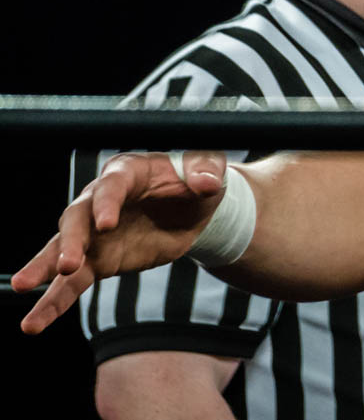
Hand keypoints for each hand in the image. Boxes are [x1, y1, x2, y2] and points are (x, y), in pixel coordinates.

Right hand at [13, 150, 228, 334]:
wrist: (195, 210)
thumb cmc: (197, 181)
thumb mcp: (209, 170)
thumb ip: (208, 172)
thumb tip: (207, 184)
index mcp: (127, 173)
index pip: (111, 187)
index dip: (106, 204)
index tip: (106, 225)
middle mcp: (100, 201)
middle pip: (76, 219)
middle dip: (70, 241)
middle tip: (67, 266)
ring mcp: (93, 234)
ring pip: (60, 251)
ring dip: (44, 269)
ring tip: (25, 286)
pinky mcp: (96, 261)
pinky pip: (70, 283)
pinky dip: (53, 302)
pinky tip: (34, 322)